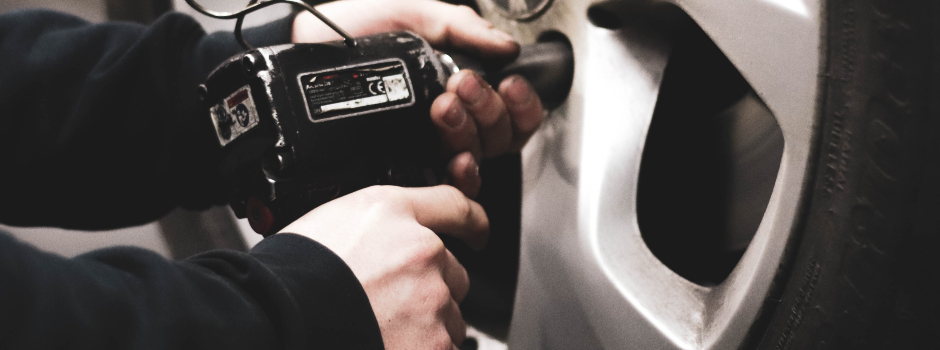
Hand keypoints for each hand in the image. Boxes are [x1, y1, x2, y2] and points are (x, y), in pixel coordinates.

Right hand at [280, 185, 488, 349]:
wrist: (274, 321)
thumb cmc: (287, 279)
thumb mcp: (326, 224)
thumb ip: (372, 229)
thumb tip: (386, 246)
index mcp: (392, 213)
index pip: (453, 205)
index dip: (471, 220)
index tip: (477, 230)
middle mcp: (420, 250)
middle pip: (453, 271)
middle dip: (431, 289)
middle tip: (387, 306)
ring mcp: (431, 299)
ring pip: (450, 316)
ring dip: (428, 326)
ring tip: (380, 331)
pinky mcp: (434, 344)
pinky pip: (444, 347)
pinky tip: (387, 346)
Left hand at [293, 0, 544, 197]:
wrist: (300, 49)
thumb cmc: (348, 31)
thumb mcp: (411, 13)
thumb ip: (460, 26)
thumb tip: (507, 46)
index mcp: (456, 84)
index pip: (510, 109)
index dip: (522, 102)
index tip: (509, 83)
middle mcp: (448, 121)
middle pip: (500, 135)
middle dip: (488, 108)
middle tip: (460, 83)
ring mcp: (427, 147)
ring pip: (478, 157)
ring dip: (470, 131)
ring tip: (444, 105)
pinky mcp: (404, 167)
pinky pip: (448, 186)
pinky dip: (462, 173)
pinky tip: (456, 156)